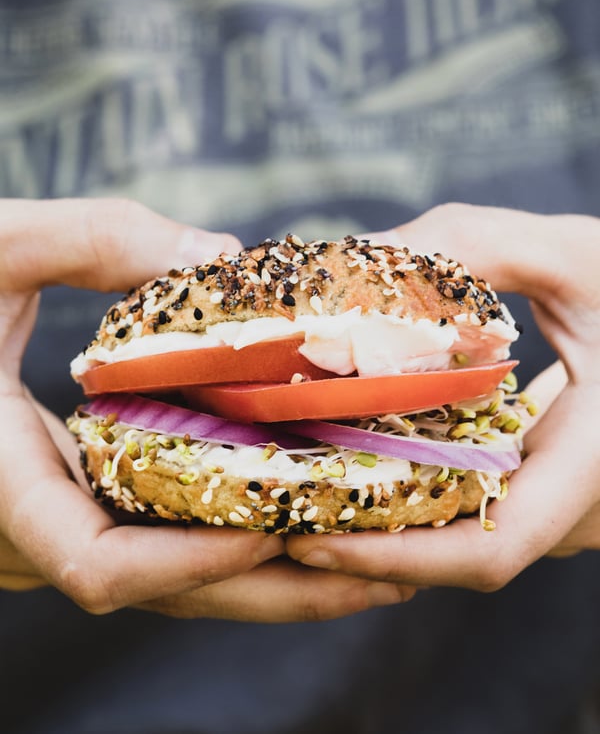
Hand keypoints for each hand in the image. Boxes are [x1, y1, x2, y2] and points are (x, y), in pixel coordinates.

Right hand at [0, 198, 412, 619]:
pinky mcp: (73, 500)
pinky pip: (158, 538)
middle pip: (164, 592)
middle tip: (386, 576)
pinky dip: (229, 533)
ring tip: (372, 552)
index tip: (287, 528)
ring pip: (167, 578)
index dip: (197, 563)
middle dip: (274, 590)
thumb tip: (222, 253)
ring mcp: (52, 522)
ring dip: (267, 573)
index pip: (101, 569)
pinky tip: (298, 503)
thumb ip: (96, 238)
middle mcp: (27, 527)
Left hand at [288, 203, 599, 590]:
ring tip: (305, 483)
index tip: (308, 537)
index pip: (492, 550)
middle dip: (369, 544)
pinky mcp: (554, 480)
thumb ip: (474, 246)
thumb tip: (361, 254)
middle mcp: (582, 504)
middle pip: (460, 554)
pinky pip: (481, 505)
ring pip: (467, 534)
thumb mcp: (577, 255)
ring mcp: (569, 500)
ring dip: (389, 521)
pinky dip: (421, 491)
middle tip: (280, 509)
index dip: (395, 558)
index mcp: (595, 467)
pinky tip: (369, 452)